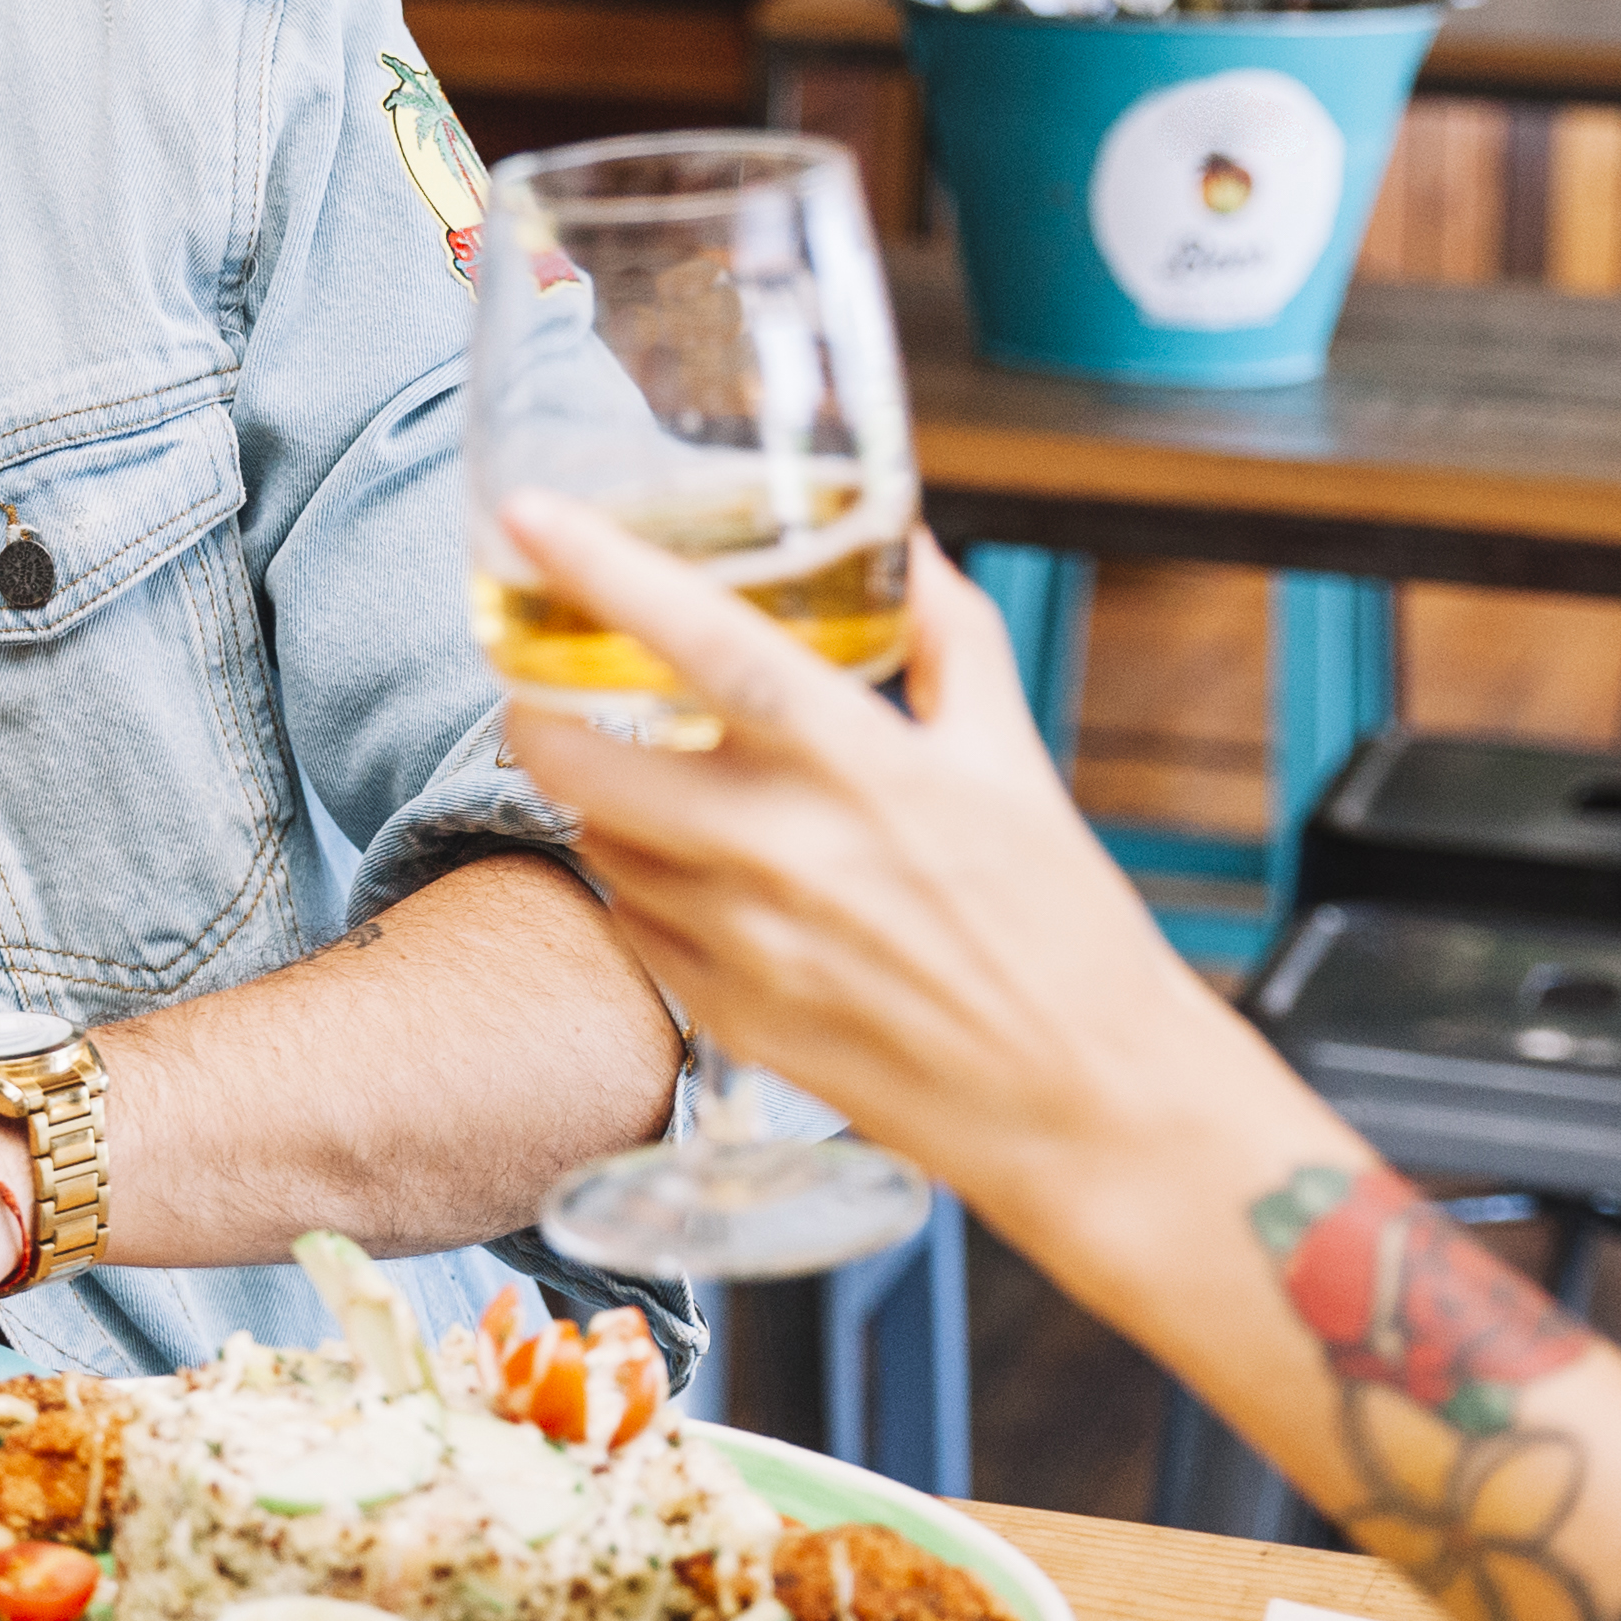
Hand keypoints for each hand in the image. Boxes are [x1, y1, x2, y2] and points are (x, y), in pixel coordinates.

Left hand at [485, 495, 1274, 1230]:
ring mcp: (748, 943)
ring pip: (603, 842)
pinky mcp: (732, 1018)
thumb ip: (950, 637)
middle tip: (541, 688)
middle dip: (536, 713)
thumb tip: (909, 544)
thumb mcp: (1015, 758)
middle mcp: (787, 851)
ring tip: (646, 784)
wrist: (1089, 1102)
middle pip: (587, 761)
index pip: (708, 645)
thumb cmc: (1063, 927)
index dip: (607, 572)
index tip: (531, 518)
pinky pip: (636, 926)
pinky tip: (689, 874)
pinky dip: (641, 886)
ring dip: (599, 801)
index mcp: (864, 766)